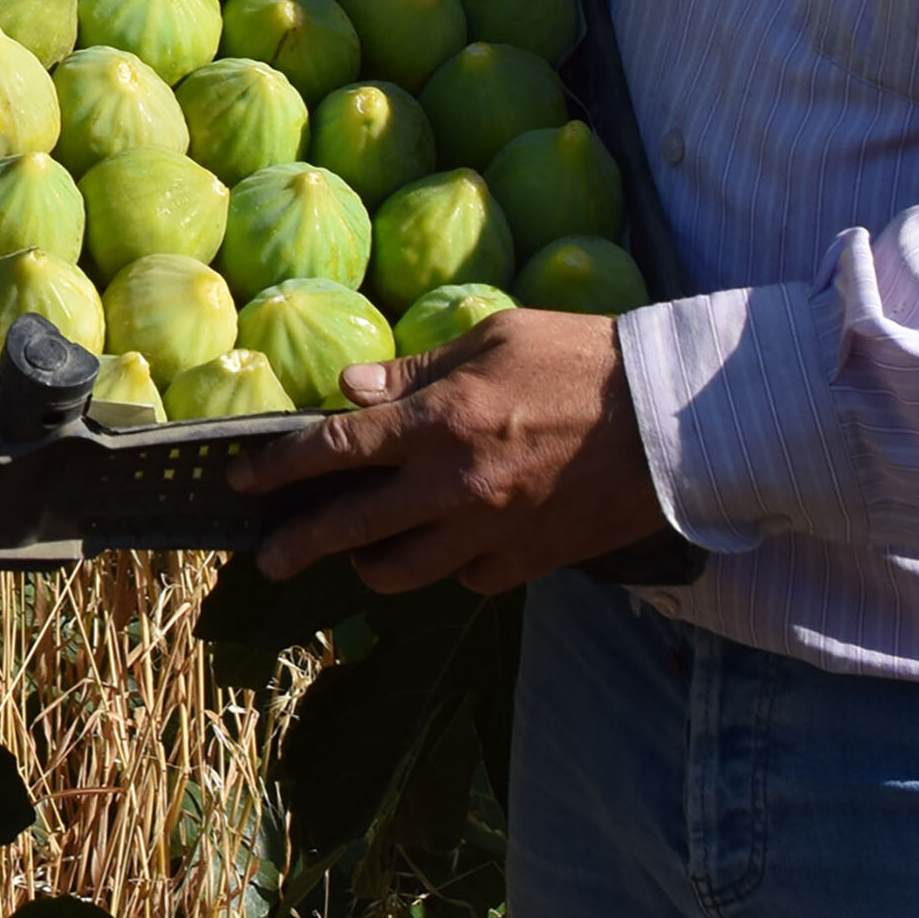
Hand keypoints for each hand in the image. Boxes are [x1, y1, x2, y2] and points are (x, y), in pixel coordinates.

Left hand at [225, 306, 666, 595]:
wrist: (676, 419)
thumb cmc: (583, 358)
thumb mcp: (494, 337)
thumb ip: (416, 371)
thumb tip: (351, 392)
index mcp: (440, 421)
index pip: (335, 452)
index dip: (279, 469)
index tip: (242, 479)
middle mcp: (456, 486)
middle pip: (352, 529)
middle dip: (298, 545)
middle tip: (267, 556)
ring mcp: (494, 532)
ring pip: (405, 572)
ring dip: (370, 565)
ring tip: (356, 555)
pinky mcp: (532, 561)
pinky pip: (470, 579)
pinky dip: (450, 567)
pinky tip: (447, 548)